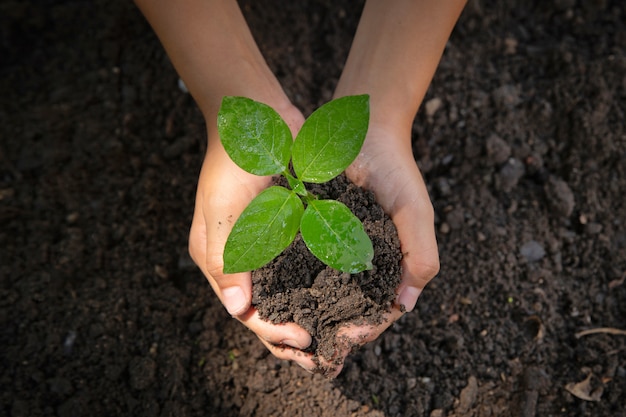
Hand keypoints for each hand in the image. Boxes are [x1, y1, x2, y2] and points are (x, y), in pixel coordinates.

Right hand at [188, 107, 318, 368]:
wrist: (257, 119)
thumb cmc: (233, 160)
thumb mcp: (223, 208)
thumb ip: (228, 257)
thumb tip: (239, 309)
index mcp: (216, 257)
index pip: (242, 308)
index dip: (271, 328)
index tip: (302, 338)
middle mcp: (240, 257)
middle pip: (264, 307)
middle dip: (289, 332)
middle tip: (319, 351)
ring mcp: (265, 244)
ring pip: (285, 292)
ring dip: (305, 314)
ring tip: (331, 336)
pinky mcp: (289, 230)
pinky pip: (301, 266)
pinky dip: (315, 285)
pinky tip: (338, 298)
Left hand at [314, 123, 438, 376]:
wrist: (366, 130)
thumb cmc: (397, 171)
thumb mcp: (416, 212)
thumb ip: (420, 254)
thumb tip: (404, 304)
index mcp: (391, 264)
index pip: (380, 309)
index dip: (367, 326)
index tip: (347, 335)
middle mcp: (362, 261)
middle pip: (348, 306)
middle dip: (333, 326)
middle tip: (312, 341)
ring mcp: (335, 247)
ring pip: (322, 289)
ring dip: (310, 308)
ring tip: (292, 324)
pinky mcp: (311, 230)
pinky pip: (301, 260)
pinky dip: (292, 277)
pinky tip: (277, 290)